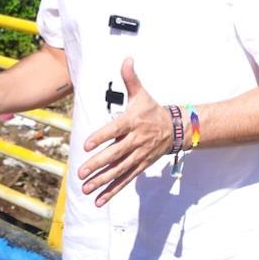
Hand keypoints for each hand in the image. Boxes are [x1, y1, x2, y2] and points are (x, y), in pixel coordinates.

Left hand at [78, 57, 171, 206]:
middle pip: (115, 154)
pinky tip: (99, 200)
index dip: (101, 137)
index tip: (86, 145)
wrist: (176, 129)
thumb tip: (127, 59)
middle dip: (98, 164)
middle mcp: (136, 140)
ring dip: (102, 181)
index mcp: (133, 122)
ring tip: (86, 188)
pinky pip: (125, 180)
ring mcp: (138, 155)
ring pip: (119, 170)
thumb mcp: (142, 94)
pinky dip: (112, 191)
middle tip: (82, 172)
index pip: (115, 130)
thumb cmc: (152, 110)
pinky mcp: (140, 166)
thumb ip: (130, 79)